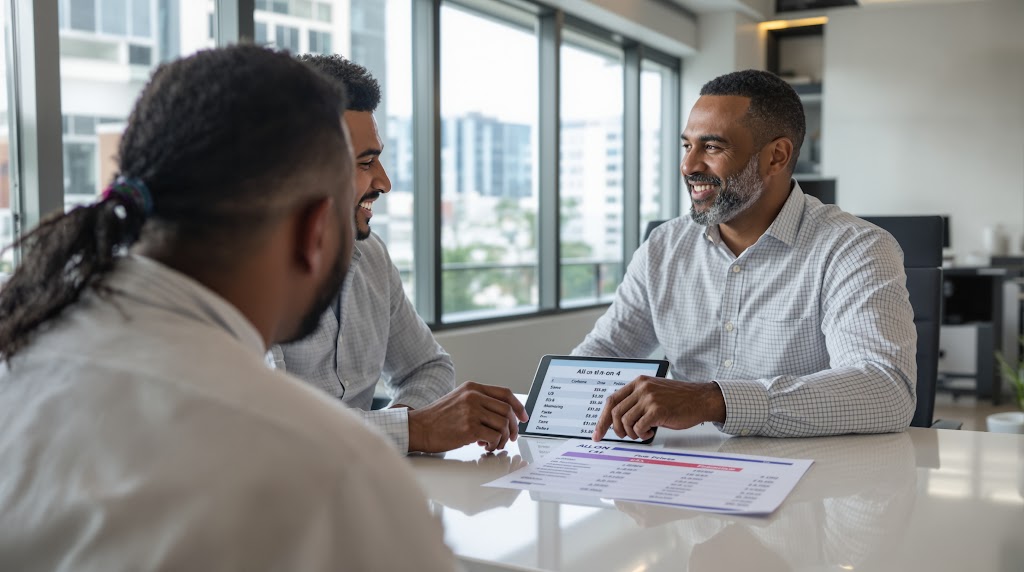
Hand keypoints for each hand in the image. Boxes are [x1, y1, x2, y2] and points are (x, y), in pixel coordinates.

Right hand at [407, 381, 528, 452]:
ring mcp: (472, 411)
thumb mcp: (458, 400)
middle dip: (514, 427)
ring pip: (503, 425)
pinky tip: (485, 446)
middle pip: (507, 410)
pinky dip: (494, 444)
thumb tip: (501, 416)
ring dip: (503, 438)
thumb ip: (478, 402)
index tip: (523, 417)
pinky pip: (494, 437)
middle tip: (511, 437)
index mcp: (473, 388)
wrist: (419, 427)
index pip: (505, 393)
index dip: (518, 406)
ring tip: (494, 444)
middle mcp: (474, 397)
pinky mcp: (469, 428)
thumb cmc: (437, 418)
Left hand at [592, 376, 725, 441]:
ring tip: (642, 433)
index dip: (602, 419)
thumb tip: (616, 421)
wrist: (701, 399)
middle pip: (615, 413)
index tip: (597, 434)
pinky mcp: (657, 410)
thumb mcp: (654, 394)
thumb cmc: (678, 400)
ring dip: (631, 433)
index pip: (611, 401)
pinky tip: (650, 432)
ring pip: (625, 421)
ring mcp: (649, 398)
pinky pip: (638, 427)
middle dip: (616, 429)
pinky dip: (641, 434)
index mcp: (638, 382)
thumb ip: (636, 401)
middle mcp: (641, 388)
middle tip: (625, 436)